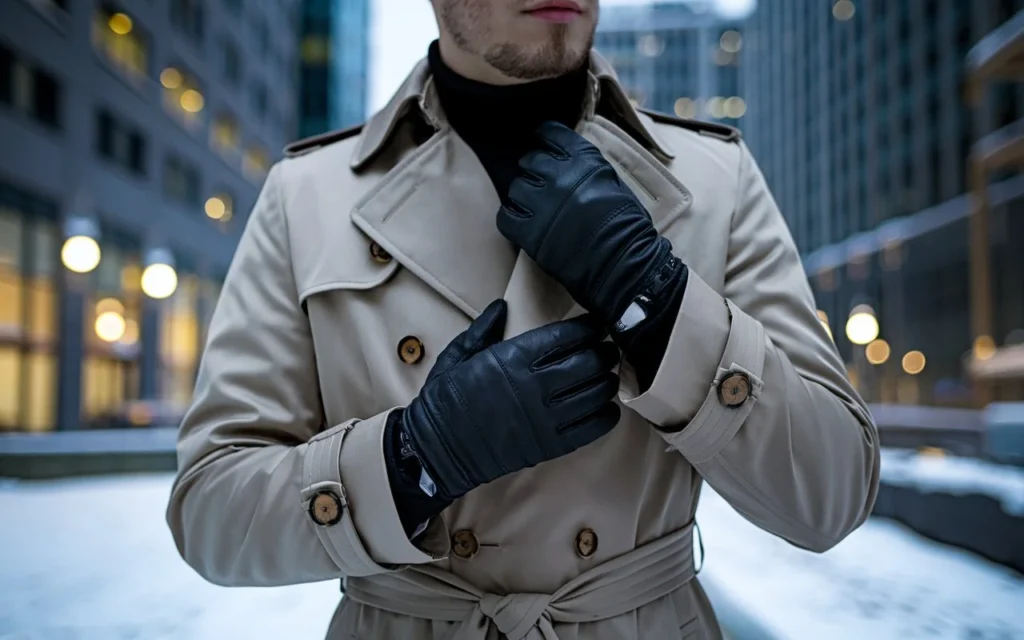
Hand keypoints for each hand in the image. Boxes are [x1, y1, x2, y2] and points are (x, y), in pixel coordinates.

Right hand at [401, 299, 620, 501]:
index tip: (597, 325)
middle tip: (609, 350)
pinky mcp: (549, 445)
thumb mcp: (457, 356)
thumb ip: (483, 329)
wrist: (437, 450)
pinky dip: (606, 416)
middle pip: (588, 362)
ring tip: (609, 376)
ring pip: (595, 394)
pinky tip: (608, 408)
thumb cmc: (444, 400)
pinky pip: (591, 429)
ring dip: (608, 382)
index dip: (589, 328)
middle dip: (604, 353)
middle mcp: (533, 386)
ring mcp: (544, 418)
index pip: (566, 336)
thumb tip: (502, 306)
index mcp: (512, 358)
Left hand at [497, 121, 673, 323]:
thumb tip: (573, 165)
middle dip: (534, 172)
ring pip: (516, 188)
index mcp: (584, 160)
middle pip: (530, 162)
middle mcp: (559, 176)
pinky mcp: (529, 232)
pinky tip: (517, 222)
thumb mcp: (616, 184)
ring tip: (532, 208)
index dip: (544, 138)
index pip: (551, 134)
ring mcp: (541, 203)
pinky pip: (505, 217)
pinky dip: (509, 218)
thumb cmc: (629, 228)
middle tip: (541, 187)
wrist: (623, 265)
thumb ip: (590, 170)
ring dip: (522, 197)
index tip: (542, 143)